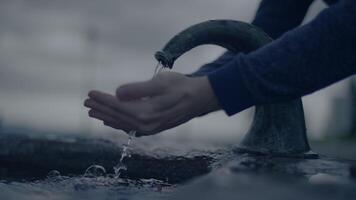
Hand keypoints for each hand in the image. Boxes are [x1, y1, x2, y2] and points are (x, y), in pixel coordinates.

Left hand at [84, 72, 219, 136]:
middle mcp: (146, 124)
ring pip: (122, 123)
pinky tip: (111, 121)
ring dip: (106, 116)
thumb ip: (137, 89)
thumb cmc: (181, 87)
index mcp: (146, 113)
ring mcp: (150, 128)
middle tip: (85, 102)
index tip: (90, 93)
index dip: (102, 99)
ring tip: (93, 112)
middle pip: (117, 116)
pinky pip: (130, 127)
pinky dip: (118, 123)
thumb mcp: (159, 82)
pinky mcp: (154, 128)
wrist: (200, 99)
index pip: (118, 106)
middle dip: (100, 108)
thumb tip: (117, 94)